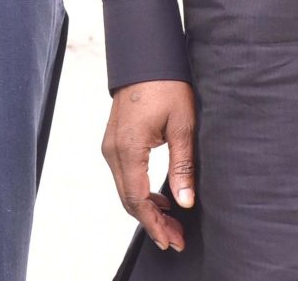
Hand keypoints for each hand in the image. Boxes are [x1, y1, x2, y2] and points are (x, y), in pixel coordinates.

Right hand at [102, 79, 196, 253]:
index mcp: (128, 149)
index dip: (155, 224)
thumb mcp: (182, 125)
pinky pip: (125, 176)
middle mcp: (113, 151)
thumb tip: (185, 202)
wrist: (147, 57)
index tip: (171, 240)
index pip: (137, 199)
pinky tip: (161, 199)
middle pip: (129, 199)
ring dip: (148, 209)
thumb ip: (182, 166)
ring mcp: (111, 146)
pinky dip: (141, 192)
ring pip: (126, 190)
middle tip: (176, 238)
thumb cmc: (167, 86)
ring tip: (172, 224)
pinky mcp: (115, 142)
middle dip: (153, 222)